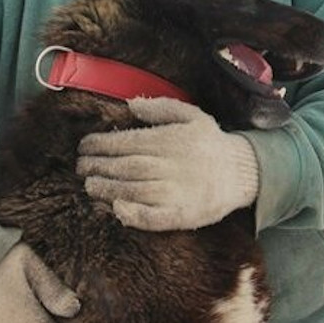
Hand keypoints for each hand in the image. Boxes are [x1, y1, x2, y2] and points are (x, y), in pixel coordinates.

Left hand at [77, 97, 259, 230]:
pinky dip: (135, 215)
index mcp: (169, 140)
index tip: (83, 147)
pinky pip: (155, 218)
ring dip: (107, 189)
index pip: (126, 142)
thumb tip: (130, 104)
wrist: (243, 172)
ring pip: (134, 190)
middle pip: (125, 166)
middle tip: (80, 167)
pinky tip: (118, 210)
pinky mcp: (183, 215)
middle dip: (98, 166)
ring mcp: (177, 192)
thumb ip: (161, 106)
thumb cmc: (211, 143)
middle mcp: (170, 165)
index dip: (101, 145)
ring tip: (89, 186)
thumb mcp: (191, 115)